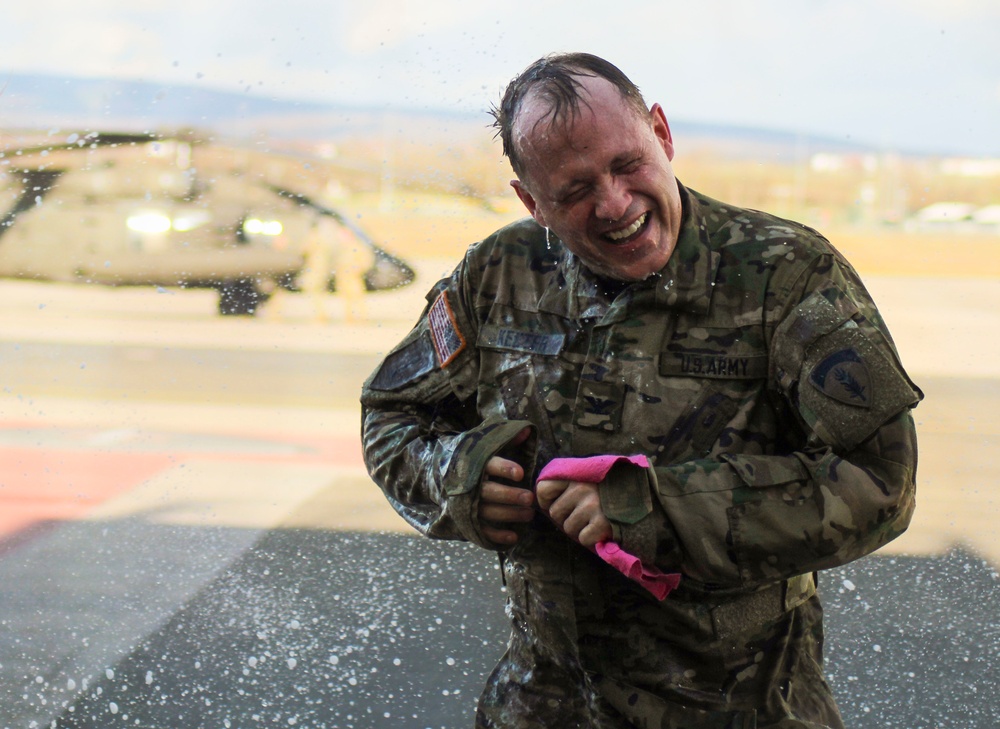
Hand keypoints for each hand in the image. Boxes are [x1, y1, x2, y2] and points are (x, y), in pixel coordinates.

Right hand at [479, 428, 534, 545]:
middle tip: (529, 498)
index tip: (521, 473)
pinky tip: (514, 537)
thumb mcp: (488, 444)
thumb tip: (527, 431)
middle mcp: (470, 485)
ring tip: (529, 514)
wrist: (446, 474)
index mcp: (475, 464)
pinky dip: (496, 535)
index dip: (504, 469)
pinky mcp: (469, 519)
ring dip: (509, 514)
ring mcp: (468, 504)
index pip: (489, 465)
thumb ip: (508, 439)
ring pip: (488, 511)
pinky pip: (481, 530)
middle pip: (489, 492)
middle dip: (510, 496)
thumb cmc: (477, 459)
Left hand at [536, 479, 612, 548]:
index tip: (559, 503)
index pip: (543, 489)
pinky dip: (591, 538)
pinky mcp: (602, 523)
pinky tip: (601, 529)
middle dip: (566, 517)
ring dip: (579, 529)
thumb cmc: (611, 488)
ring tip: (593, 520)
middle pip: (554, 513)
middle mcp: (581, 488)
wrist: (645, 497)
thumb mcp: (589, 477)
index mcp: (576, 475)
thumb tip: (540, 500)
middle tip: (582, 514)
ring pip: (568, 528)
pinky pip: (583, 538)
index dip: (547, 501)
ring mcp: (591, 506)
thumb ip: (568, 483)